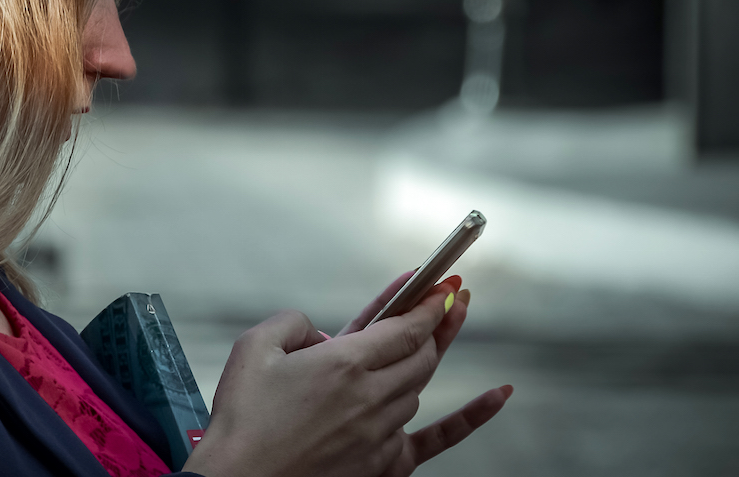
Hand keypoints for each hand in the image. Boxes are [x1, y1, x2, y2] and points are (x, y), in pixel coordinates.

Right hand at [183, 282, 467, 476]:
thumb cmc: (240, 419)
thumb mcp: (253, 347)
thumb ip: (293, 322)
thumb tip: (323, 334)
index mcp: (343, 364)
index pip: (405, 326)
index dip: (428, 301)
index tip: (443, 282)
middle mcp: (370, 397)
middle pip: (422, 353)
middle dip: (438, 321)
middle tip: (450, 296)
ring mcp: (380, 433)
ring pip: (418, 387)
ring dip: (421, 359)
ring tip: (424, 337)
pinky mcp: (381, 464)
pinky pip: (435, 439)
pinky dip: (472, 417)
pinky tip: (499, 394)